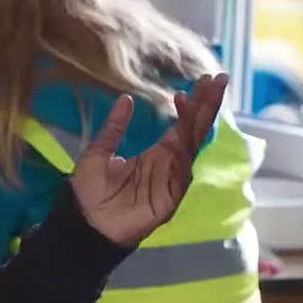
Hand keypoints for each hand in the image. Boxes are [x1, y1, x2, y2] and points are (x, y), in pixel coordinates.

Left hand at [68, 73, 227, 246]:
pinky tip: (185, 128)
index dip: (192, 104)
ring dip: (199, 120)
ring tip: (205, 93)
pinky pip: (182, 169)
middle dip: (208, 105)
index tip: (202, 81)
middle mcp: (169, 164)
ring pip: (193, 145)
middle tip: (219, 78)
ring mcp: (172, 179)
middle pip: (195, 131)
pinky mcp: (170, 196)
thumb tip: (126, 99)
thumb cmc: (90, 192)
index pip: (182, 125)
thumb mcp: (98, 153)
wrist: (84, 223)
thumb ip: (113, 128)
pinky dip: (185, 148)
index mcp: (156, 154)